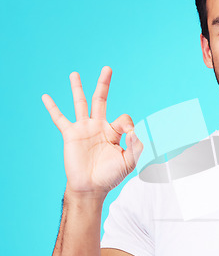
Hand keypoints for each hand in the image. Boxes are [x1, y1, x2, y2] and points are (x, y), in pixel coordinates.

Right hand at [42, 66, 142, 195]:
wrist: (92, 187)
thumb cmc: (111, 176)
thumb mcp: (129, 162)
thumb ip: (135, 146)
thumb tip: (134, 131)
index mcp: (114, 132)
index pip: (123, 118)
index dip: (128, 124)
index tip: (129, 135)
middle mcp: (99, 127)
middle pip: (101, 100)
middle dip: (104, 84)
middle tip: (107, 68)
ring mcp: (84, 129)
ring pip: (81, 103)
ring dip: (78, 88)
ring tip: (74, 74)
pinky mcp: (71, 135)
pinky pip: (59, 119)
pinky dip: (52, 108)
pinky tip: (46, 96)